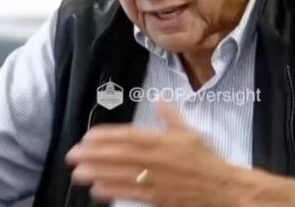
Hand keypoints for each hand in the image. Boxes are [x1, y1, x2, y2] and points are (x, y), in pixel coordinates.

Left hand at [66, 102, 238, 205]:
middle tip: (73, 155)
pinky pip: (132, 194)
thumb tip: (158, 98)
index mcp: (163, 141)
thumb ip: (171, 116)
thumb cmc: (205, 159)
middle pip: (121, 156)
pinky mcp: (157, 198)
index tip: (88, 136)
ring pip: (122, 175)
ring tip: (77, 172)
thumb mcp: (189, 132)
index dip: (108, 137)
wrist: (222, 188)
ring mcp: (156, 180)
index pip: (130, 136)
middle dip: (95, 155)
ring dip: (98, 173)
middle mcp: (157, 159)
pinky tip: (97, 189)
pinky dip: (114, 191)